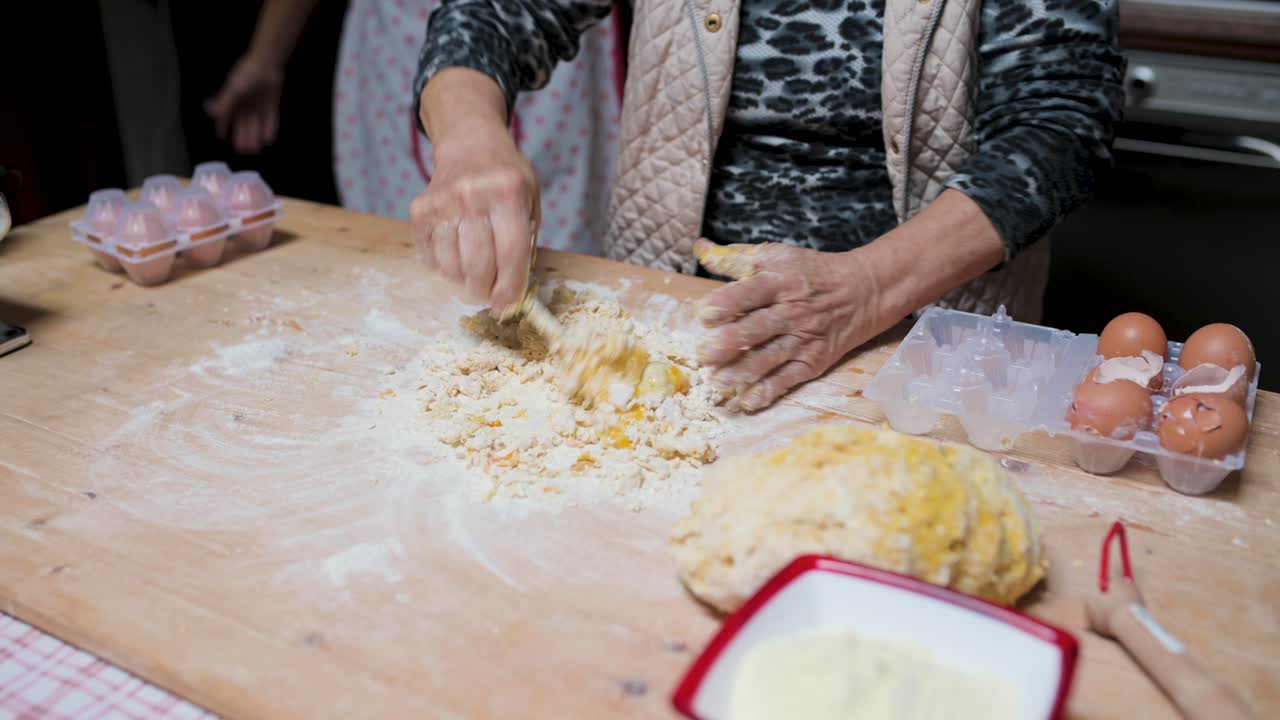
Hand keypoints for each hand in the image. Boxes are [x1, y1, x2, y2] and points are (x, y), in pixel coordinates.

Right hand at [205, 54, 283, 154]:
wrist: (266, 64)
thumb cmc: (247, 75)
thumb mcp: (233, 90)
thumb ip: (224, 103)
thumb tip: (209, 113)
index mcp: (233, 100)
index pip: (225, 116)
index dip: (222, 126)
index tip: (221, 137)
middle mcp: (245, 103)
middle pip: (242, 123)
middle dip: (242, 136)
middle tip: (243, 150)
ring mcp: (258, 104)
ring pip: (255, 124)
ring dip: (254, 136)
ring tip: (255, 149)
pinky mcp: (270, 103)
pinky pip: (269, 118)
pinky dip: (269, 128)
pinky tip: (269, 140)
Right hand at [409, 130, 538, 309]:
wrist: (470, 145)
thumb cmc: (505, 180)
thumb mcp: (530, 201)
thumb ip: (526, 244)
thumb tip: (512, 293)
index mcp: (507, 192)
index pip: (511, 253)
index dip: (510, 287)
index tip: (506, 305)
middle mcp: (472, 195)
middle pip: (478, 264)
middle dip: (485, 290)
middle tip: (488, 295)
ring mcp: (442, 202)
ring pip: (451, 265)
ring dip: (464, 281)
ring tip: (474, 277)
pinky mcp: (420, 210)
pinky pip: (430, 256)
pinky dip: (444, 268)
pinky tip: (456, 259)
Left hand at [696, 239, 882, 411]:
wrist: (862, 291)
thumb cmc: (809, 273)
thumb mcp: (775, 257)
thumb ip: (734, 258)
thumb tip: (700, 249)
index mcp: (780, 280)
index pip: (750, 292)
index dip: (726, 304)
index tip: (704, 315)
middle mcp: (792, 310)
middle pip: (758, 328)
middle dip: (730, 342)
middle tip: (704, 354)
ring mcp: (804, 338)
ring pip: (771, 357)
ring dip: (744, 370)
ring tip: (718, 379)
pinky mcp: (813, 360)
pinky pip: (789, 379)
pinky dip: (769, 391)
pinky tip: (748, 400)